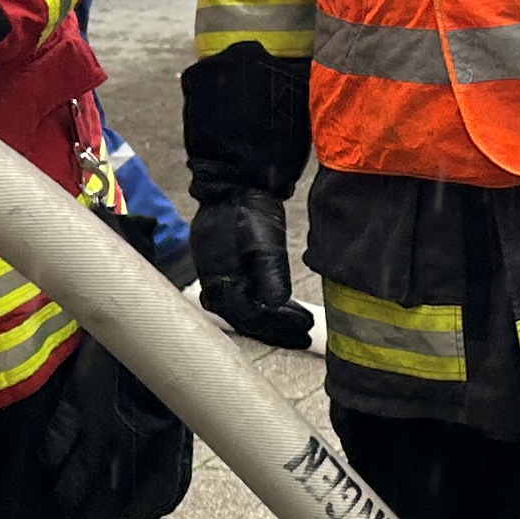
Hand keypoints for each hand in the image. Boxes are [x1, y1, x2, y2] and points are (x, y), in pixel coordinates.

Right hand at [186, 191, 312, 347]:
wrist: (234, 183)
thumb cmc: (248, 210)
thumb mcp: (264, 242)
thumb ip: (269, 275)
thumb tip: (273, 306)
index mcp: (221, 281)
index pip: (250, 317)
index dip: (278, 327)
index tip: (304, 330)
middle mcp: (215, 284)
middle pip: (247, 318)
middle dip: (276, 328)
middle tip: (304, 335)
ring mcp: (218, 275)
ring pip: (245, 308)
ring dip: (272, 318)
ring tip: (299, 323)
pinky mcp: (226, 267)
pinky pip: (244, 294)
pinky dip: (263, 302)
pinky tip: (280, 305)